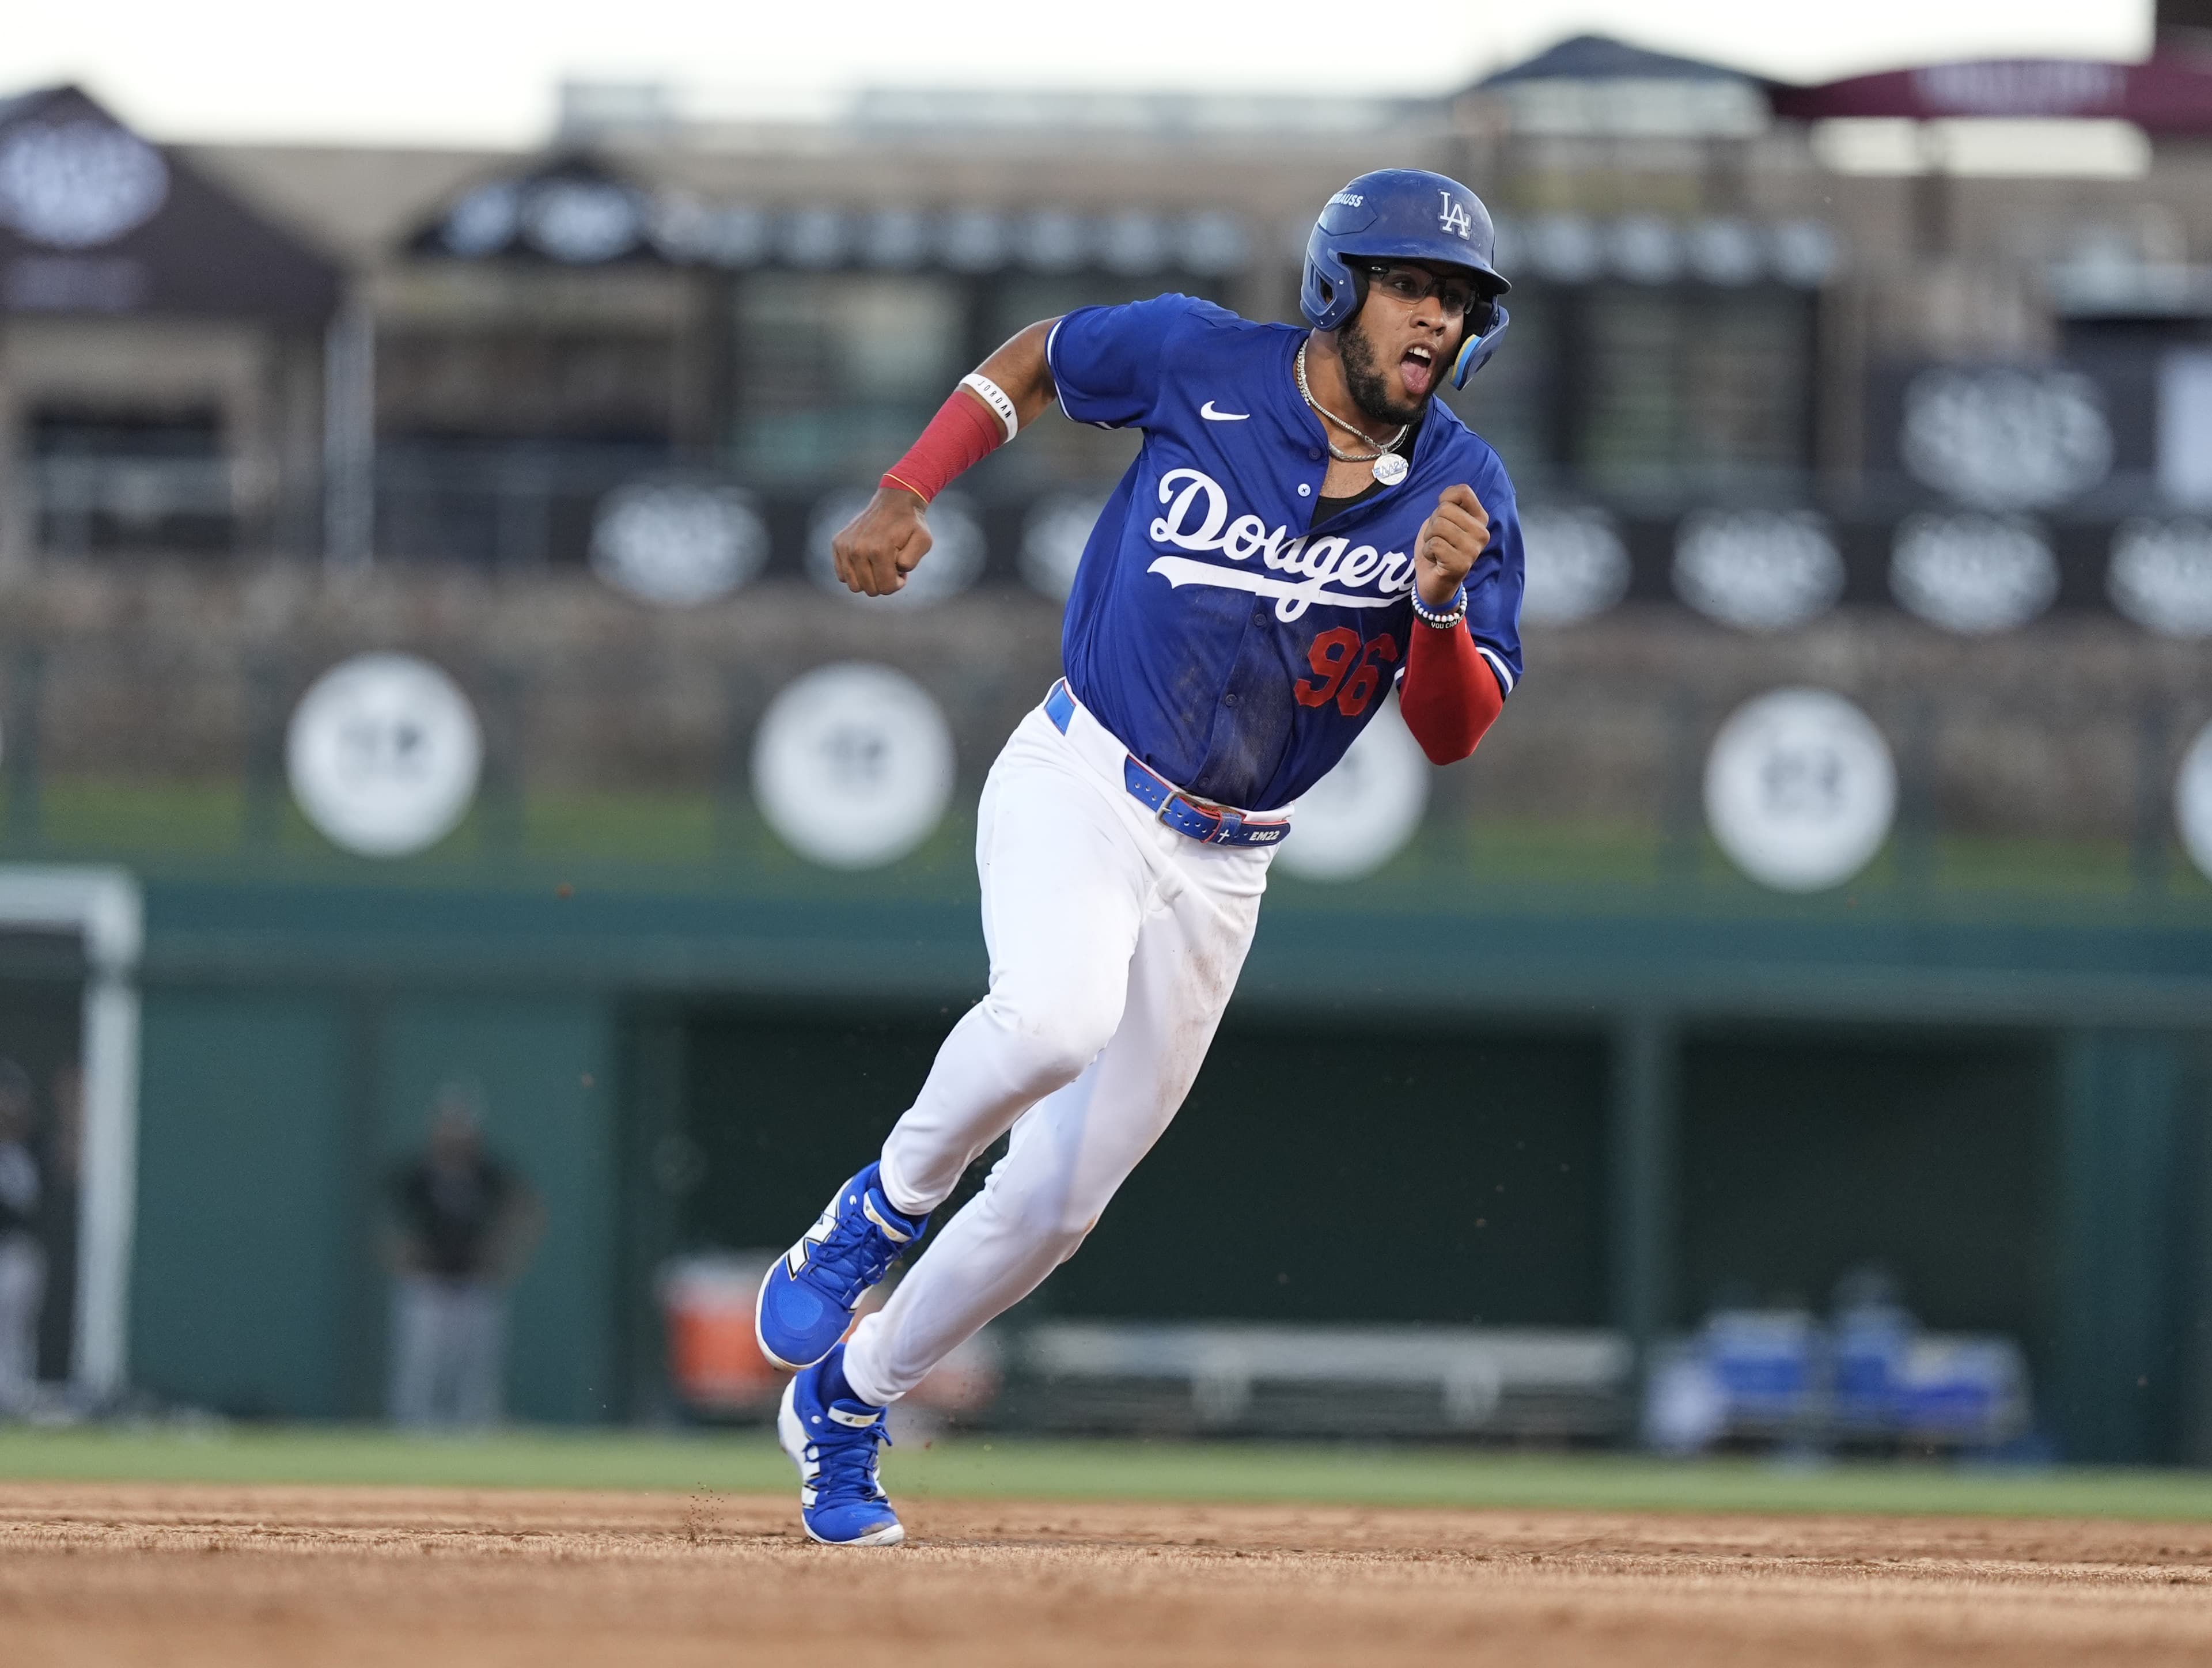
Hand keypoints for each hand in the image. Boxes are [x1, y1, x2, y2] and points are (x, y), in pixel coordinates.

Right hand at [832, 487, 931, 595]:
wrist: (894, 501)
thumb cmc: (911, 524)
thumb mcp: (923, 541)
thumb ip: (912, 561)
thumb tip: (895, 570)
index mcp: (879, 550)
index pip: (886, 588)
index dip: (897, 584)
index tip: (901, 571)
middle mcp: (858, 549)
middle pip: (870, 589)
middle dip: (883, 582)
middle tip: (891, 565)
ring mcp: (845, 546)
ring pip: (854, 585)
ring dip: (869, 579)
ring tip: (879, 563)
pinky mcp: (838, 543)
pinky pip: (842, 575)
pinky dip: (855, 573)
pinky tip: (867, 560)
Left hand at [1413, 483, 1488, 607]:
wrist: (1434, 581)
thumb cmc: (1438, 547)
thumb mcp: (1443, 519)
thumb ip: (1449, 504)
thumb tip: (1447, 497)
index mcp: (1480, 518)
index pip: (1463, 491)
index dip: (1444, 499)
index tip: (1442, 515)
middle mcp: (1482, 533)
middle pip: (1445, 509)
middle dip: (1433, 524)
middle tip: (1438, 539)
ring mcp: (1473, 549)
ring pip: (1438, 526)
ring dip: (1429, 538)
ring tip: (1437, 549)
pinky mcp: (1461, 564)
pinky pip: (1434, 544)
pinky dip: (1427, 551)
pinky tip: (1436, 560)